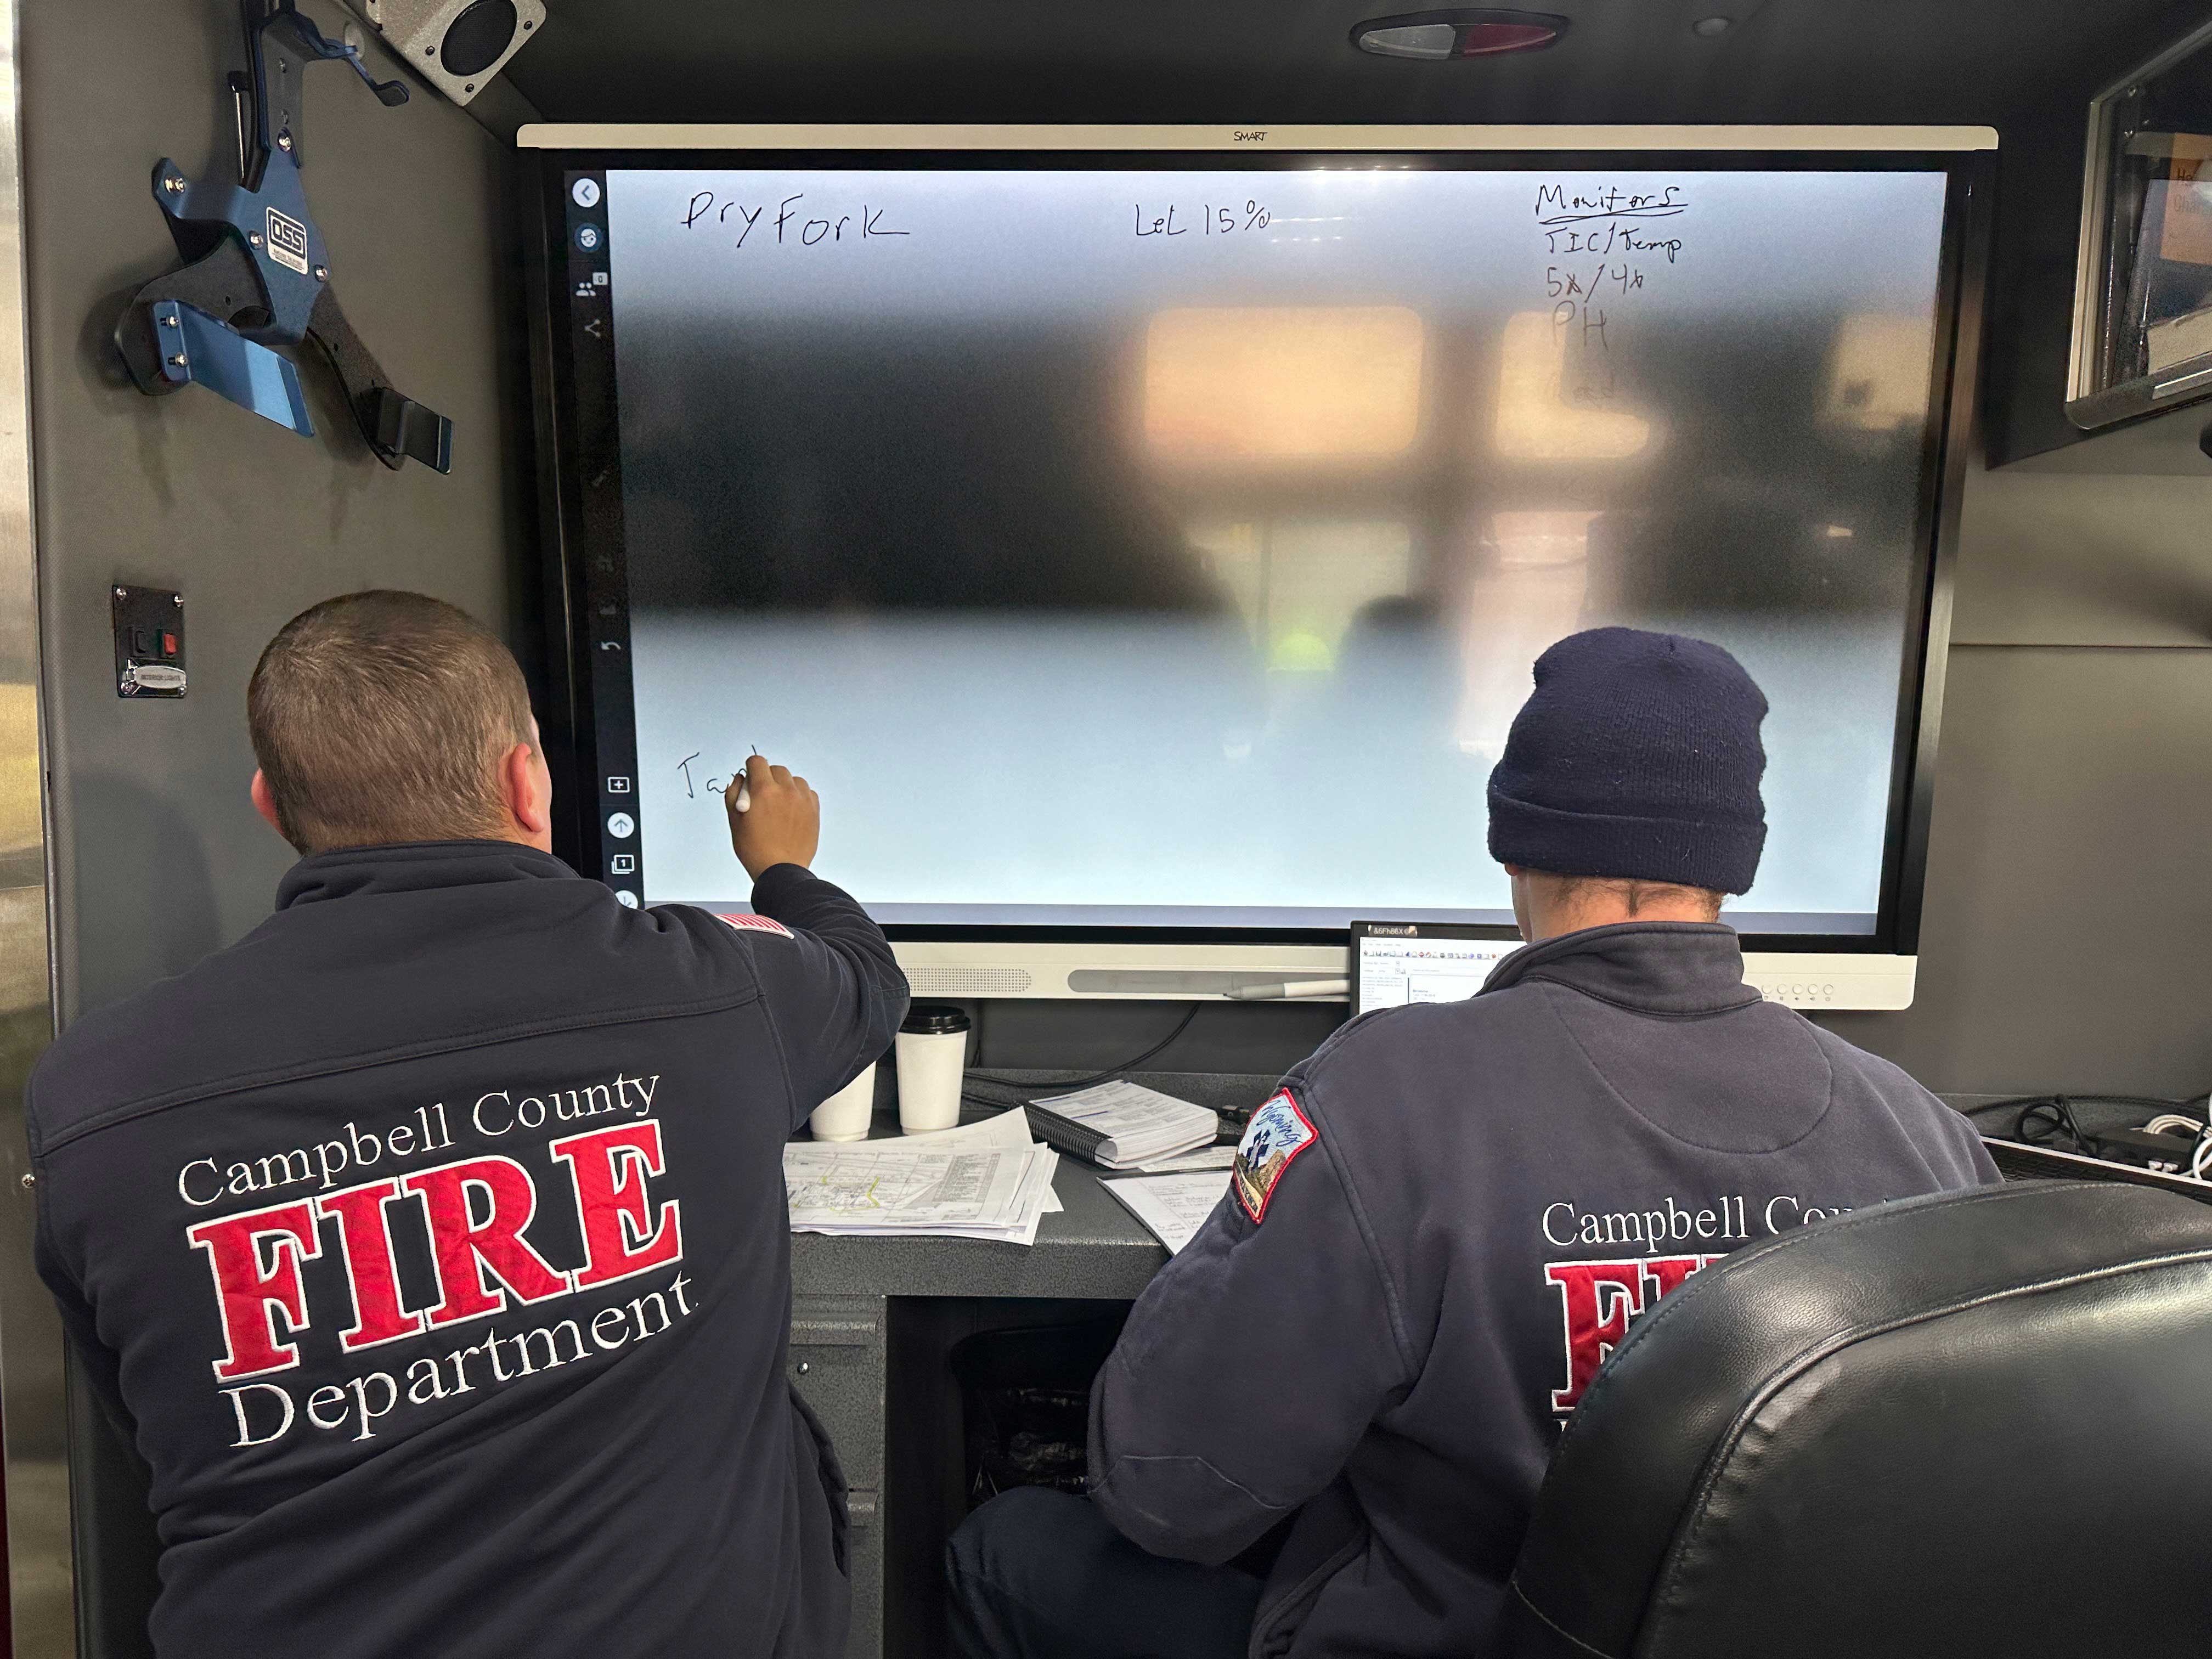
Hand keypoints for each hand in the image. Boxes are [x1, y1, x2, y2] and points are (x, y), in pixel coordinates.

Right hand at [728, 753, 819, 879]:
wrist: (781, 870)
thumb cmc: (755, 849)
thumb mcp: (735, 821)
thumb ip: (734, 794)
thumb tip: (740, 778)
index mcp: (763, 791)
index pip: (757, 762)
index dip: (751, 768)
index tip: (751, 778)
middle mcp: (785, 791)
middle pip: (776, 769)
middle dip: (767, 778)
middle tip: (762, 796)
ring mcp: (802, 800)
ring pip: (794, 779)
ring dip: (785, 786)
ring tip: (778, 805)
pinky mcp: (814, 810)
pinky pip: (807, 792)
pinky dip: (799, 796)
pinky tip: (791, 811)